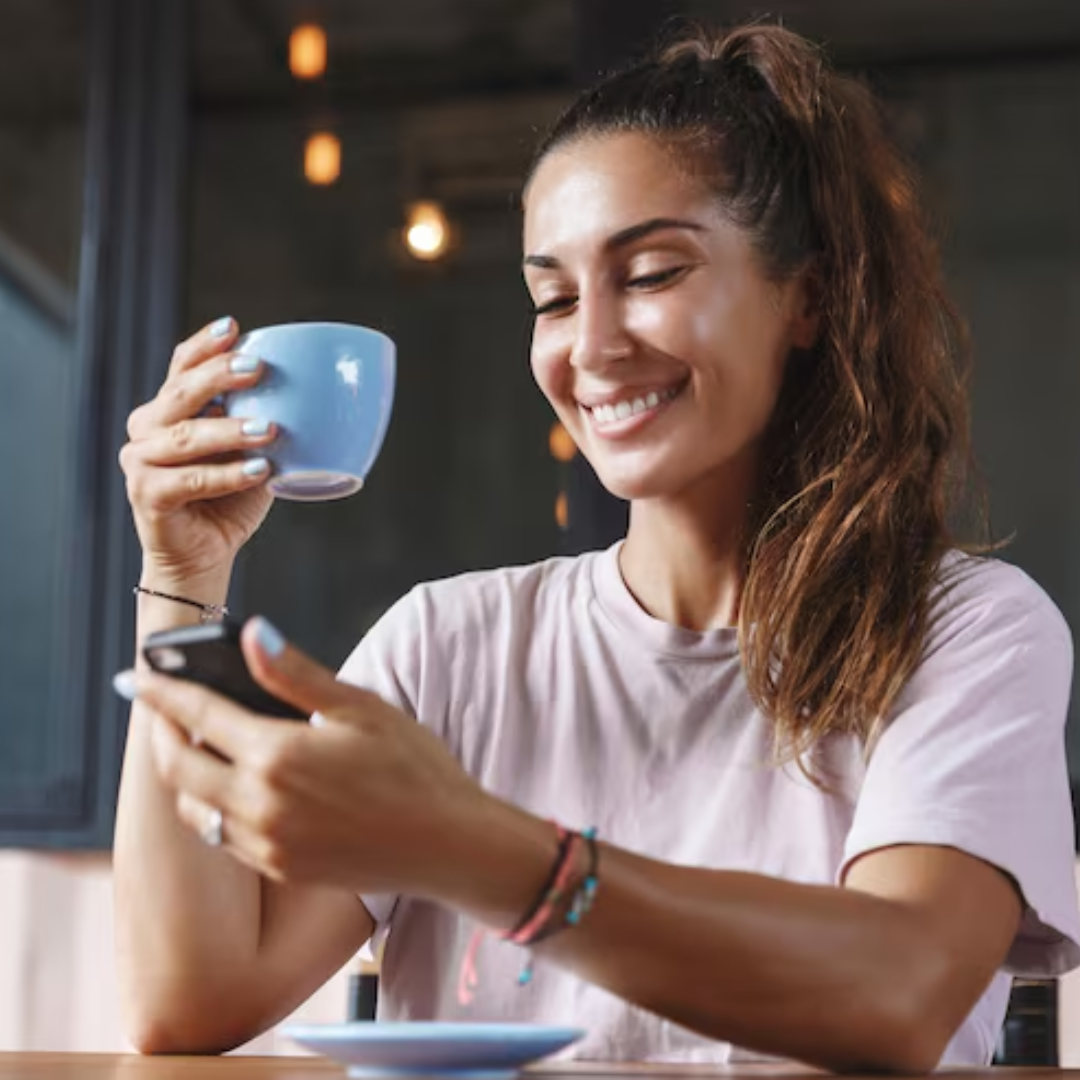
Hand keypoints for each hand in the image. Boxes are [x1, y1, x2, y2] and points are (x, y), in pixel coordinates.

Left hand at [116, 618, 489, 895]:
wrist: (448, 845)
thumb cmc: (415, 768)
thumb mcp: (361, 709)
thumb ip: (297, 674)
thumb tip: (253, 633)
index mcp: (278, 755)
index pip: (199, 714)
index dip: (163, 691)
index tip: (137, 675)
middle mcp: (261, 804)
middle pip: (179, 765)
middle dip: (161, 732)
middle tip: (160, 709)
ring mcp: (267, 843)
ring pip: (194, 807)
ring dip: (183, 773)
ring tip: (195, 747)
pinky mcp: (280, 868)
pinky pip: (222, 837)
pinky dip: (211, 808)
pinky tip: (232, 788)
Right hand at [119, 319, 277, 586]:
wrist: (204, 555)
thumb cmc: (230, 499)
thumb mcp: (251, 453)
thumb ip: (262, 422)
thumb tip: (315, 397)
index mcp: (169, 409)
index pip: (182, 367)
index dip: (205, 346)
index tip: (234, 328)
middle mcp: (147, 428)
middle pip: (181, 393)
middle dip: (218, 376)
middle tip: (257, 368)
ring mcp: (141, 461)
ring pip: (185, 436)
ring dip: (230, 430)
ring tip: (269, 430)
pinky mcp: (147, 495)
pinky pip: (190, 480)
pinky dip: (227, 475)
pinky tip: (260, 471)